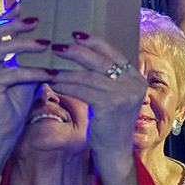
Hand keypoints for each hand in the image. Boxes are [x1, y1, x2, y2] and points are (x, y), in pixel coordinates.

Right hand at [0, 3, 55, 146]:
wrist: (2, 133)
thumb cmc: (14, 105)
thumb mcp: (25, 77)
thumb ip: (30, 60)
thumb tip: (52, 43)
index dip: (7, 15)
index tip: (23, 3)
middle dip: (14, 23)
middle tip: (37, 19)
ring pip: (0, 48)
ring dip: (23, 43)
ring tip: (45, 42)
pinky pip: (12, 73)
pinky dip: (33, 71)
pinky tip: (50, 72)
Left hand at [45, 32, 143, 156]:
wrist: (114, 151)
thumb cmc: (107, 122)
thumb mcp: (110, 95)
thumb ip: (102, 76)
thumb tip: (79, 52)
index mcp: (135, 78)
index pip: (113, 53)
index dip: (93, 42)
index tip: (74, 33)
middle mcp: (134, 84)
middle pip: (101, 60)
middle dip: (77, 51)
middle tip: (57, 46)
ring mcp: (125, 95)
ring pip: (89, 76)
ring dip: (66, 71)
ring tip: (49, 67)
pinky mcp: (112, 106)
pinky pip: (83, 90)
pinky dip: (66, 85)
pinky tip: (53, 83)